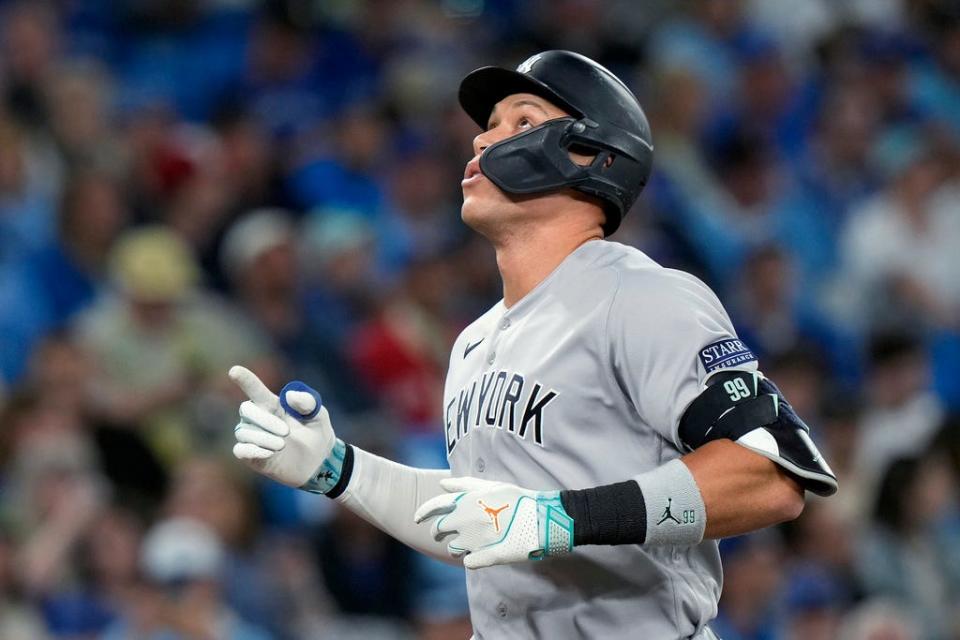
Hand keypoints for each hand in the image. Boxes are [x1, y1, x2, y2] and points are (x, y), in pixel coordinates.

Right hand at [229, 366, 336, 489]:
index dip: (245, 379)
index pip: (254, 389)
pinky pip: (240, 450)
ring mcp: (253, 437)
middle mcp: (258, 419)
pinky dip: (252, 451)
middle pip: (246, 409)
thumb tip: (288, 396)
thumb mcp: (318, 414)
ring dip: (264, 438)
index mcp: (272, 404)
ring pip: (244, 432)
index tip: (234, 371)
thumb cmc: (316, 432)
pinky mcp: (252, 456)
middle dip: (264, 419)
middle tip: (286, 431)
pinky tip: (269, 453)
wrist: (319, 460)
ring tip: (283, 445)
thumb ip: (307, 402)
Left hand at [413, 477, 572, 568]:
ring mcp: (473, 541)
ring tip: (471, 540)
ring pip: (452, 547)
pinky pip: (467, 561)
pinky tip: (479, 553)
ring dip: (456, 545)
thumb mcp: (490, 485)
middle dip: (438, 531)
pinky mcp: (484, 557)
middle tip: (444, 532)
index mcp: (465, 501)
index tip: (415, 518)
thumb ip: (464, 484)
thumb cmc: (517, 499)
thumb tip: (442, 483)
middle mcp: (464, 521)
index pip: (435, 507)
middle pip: (438, 529)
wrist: (539, 519)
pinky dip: (469, 558)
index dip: (422, 512)